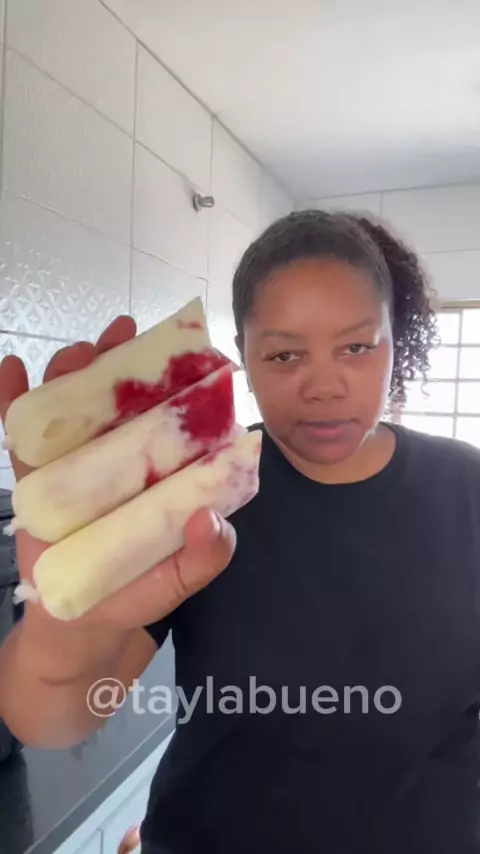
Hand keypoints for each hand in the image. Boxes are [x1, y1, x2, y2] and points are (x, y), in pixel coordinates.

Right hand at [0, 317, 236, 636]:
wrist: (75, 623)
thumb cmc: (132, 594)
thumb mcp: (176, 581)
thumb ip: (203, 557)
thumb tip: (211, 520)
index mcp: (155, 471)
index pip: (164, 417)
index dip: (172, 382)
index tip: (182, 350)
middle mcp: (115, 456)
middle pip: (114, 399)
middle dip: (117, 361)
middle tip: (123, 332)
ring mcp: (73, 463)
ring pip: (69, 407)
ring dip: (70, 372)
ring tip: (77, 351)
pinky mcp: (33, 477)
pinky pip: (18, 434)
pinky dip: (11, 399)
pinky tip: (11, 369)